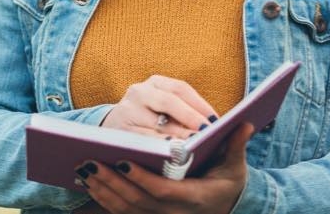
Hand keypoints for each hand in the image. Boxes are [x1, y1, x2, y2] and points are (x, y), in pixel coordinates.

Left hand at [79, 122, 253, 213]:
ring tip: (84, 168)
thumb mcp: (235, 167)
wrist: (226, 206)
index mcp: (194, 199)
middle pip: (137, 202)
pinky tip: (88, 182)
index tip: (123, 161)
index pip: (162, 191)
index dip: (141, 178)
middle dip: (112, 183)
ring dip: (103, 190)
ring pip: (126, 209)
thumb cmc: (229, 182)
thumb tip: (245, 123)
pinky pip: (122, 212)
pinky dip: (104, 199)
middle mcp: (175, 213)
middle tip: (90, 162)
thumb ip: (235, 146)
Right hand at [101, 75, 218, 139]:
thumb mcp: (164, 108)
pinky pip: (142, 138)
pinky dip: (158, 145)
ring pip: (155, 121)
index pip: (180, 89)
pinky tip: (171, 152)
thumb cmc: (150, 120)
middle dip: (190, 117)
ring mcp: (127, 109)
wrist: (114, 129)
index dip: (200, 104)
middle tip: (207, 132)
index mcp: (155, 83)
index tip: (216, 121)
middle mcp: (140, 91)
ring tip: (193, 145)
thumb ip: (185, 112)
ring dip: (176, 134)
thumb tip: (215, 126)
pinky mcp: (119, 129)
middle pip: (168, 101)